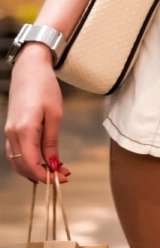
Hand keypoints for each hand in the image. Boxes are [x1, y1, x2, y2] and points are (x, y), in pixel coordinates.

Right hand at [5, 45, 70, 183]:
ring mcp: (9, 132)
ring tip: (55, 169)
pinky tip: (43, 160)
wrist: (29, 70)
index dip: (46, 175)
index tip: (63, 178)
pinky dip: (28, 160)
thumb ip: (52, 141)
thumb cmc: (45, 87)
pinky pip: (16, 152)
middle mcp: (12, 134)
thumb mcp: (55, 114)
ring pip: (17, 162)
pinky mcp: (10, 130)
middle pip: (22, 166)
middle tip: (62, 175)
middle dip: (41, 175)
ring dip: (34, 170)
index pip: (32, 163)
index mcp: (24, 130)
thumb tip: (54, 163)